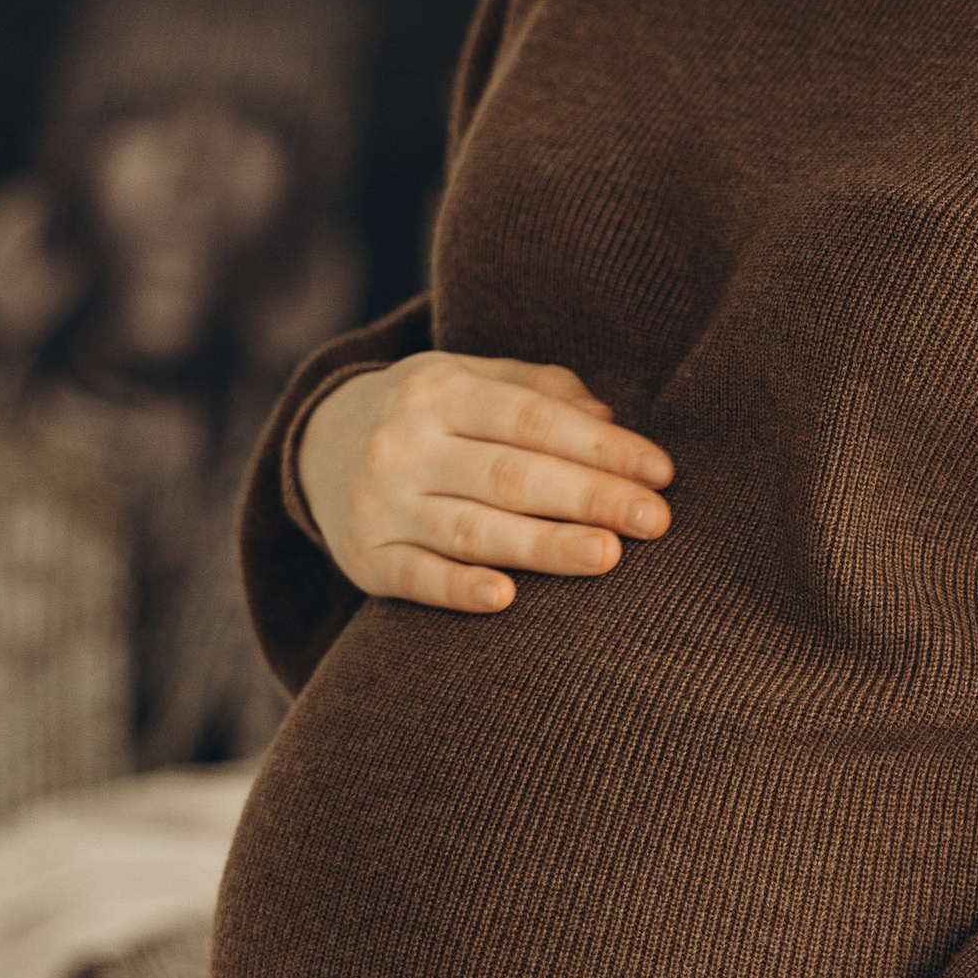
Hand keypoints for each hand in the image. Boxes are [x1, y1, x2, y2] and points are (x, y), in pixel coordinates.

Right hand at [297, 351, 671, 612]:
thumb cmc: (428, 413)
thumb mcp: (472, 378)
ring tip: (607, 557)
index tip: (661, 473)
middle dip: (589, 497)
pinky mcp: (365, 560)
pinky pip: (415, 577)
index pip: (534, 419)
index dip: (600, 447)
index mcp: (441, 389)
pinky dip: (458, 588)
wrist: (316, 443)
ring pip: (470, 528)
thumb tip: (609, 421)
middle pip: (510, 474)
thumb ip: (540, 390)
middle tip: (655, 521)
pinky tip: (504, 599)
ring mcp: (380, 504)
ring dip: (541, 545)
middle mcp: (405, 443)